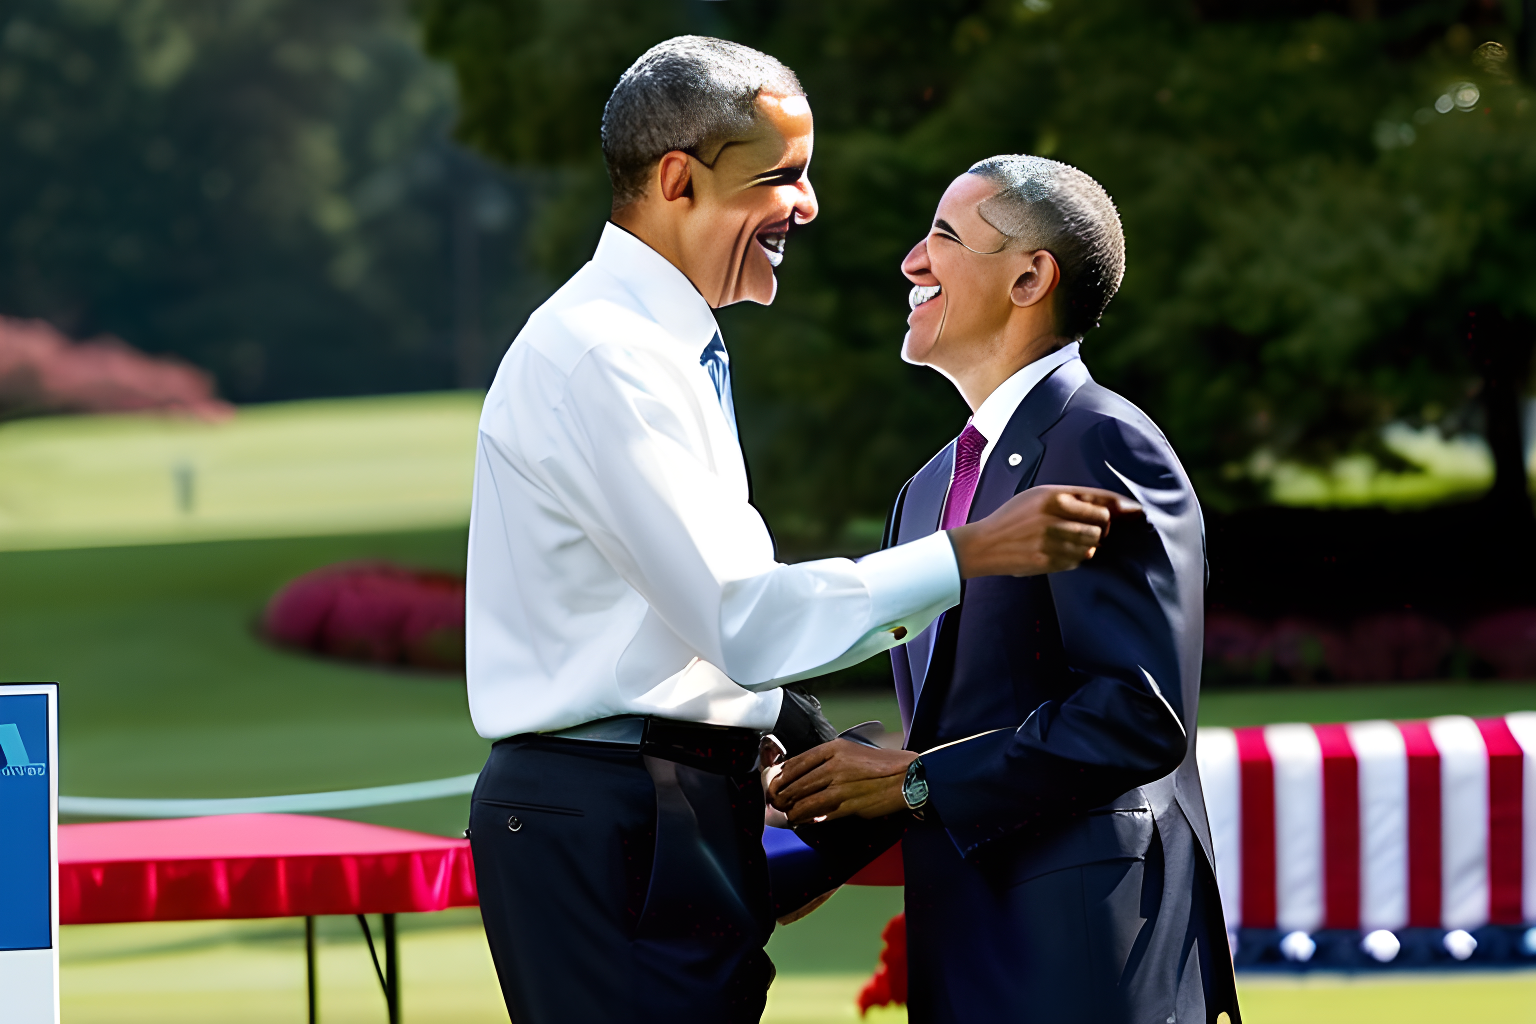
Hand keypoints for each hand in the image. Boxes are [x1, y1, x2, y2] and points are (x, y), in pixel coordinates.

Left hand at [767, 739, 918, 823]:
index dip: (781, 775)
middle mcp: (835, 766)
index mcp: (835, 749)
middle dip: (782, 795)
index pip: (798, 761)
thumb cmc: (883, 764)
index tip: (774, 782)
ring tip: (788, 815)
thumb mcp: (854, 751)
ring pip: (806, 801)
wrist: (909, 777)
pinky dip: (809, 819)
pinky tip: (804, 821)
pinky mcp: (850, 805)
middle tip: (775, 803)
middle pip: (797, 783)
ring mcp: (842, 786)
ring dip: (793, 810)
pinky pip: (822, 814)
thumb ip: (830, 760)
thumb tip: (807, 774)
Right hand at [948, 485, 1140, 579]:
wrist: (984, 544)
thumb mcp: (1038, 496)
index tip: (1138, 512)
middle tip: (1092, 529)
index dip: (1123, 506)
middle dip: (1102, 529)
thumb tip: (1112, 510)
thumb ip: (1072, 499)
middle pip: (1102, 525)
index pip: (1101, 500)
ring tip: (1071, 540)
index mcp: (1053, 495)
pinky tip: (1059, 551)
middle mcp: (1054, 517)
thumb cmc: (1013, 518)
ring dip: (1089, 544)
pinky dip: (1075, 557)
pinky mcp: (1048, 561)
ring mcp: (1051, 541)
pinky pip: (1078, 560)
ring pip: (1092, 545)